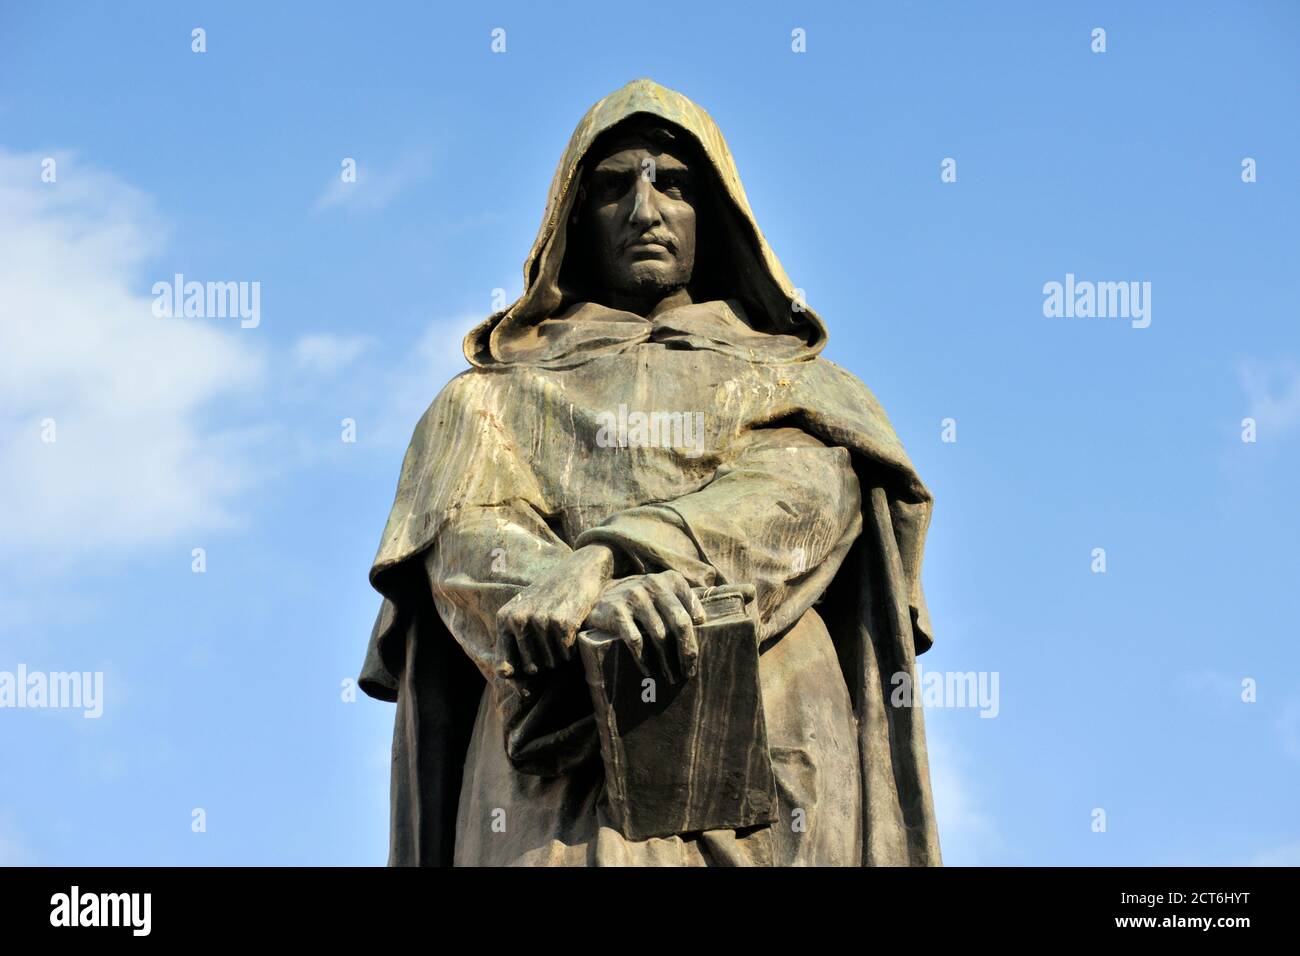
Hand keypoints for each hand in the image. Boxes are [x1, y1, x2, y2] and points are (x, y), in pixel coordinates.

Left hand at [495, 545, 614, 677]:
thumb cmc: (551, 597)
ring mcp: (540, 621)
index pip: (503, 667)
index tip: (530, 684)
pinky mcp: (562, 622)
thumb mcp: (525, 612)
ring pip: (552, 663)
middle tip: (553, 642)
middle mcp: (518, 620)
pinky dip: (573, 648)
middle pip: (532, 668)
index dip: (517, 681)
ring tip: (563, 632)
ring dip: (561, 656)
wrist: (580, 568)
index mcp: (504, 619)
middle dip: (545, 663)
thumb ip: (515, 644)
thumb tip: (510, 682)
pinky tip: (574, 629)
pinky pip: (567, 654)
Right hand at [584, 570, 705, 682]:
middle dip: (687, 652)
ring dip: (667, 661)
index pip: (692, 612)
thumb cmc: (641, 600)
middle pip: (680, 623)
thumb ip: (684, 602)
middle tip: (689, 672)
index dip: (696, 638)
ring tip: (671, 677)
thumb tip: (707, 622)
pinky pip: (635, 641)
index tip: (695, 658)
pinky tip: (649, 671)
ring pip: (659, 635)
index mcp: (671, 580)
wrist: (601, 597)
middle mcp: (654, 584)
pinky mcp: (617, 611)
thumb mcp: (663, 592)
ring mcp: (634, 596)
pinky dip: (644, 659)